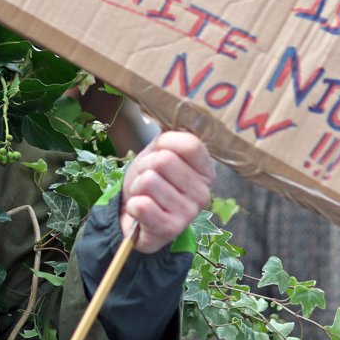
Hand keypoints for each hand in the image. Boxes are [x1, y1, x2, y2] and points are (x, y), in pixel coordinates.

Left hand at [120, 130, 214, 253]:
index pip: (190, 144)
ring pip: (149, 180)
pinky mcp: (170, 229)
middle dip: (145, 166)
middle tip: (148, 178)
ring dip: (138, 186)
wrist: (136, 218)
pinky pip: (141, 204)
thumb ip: (170, 135)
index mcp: (206, 171)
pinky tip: (141, 211)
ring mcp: (189, 213)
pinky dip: (134, 205)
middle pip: (164, 160)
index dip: (166, 142)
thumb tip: (171, 110)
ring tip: (145, 195)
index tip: (160, 150)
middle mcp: (203, 193)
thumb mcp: (161, 153)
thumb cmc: (151, 182)